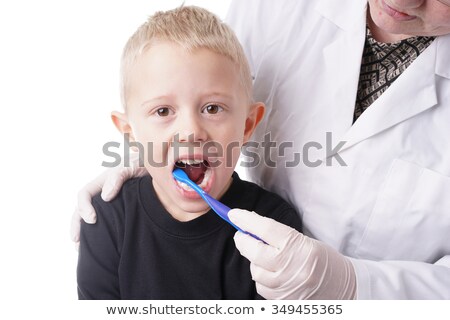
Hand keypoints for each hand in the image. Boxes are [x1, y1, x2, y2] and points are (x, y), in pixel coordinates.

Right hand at [70, 154, 147, 247]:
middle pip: (82, 209)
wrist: (157, 168)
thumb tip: (105, 197)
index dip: (84, 208)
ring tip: (82, 249)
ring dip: (85, 232)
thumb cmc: (142, 164)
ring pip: (91, 217)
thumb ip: (118, 177)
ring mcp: (109, 203)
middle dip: (77, 225)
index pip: (84, 195)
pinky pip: (106, 222)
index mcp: (101, 182)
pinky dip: (100, 233)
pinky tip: (102, 245)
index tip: (92, 220)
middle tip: (77, 242)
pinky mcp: (119, 211)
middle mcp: (102, 193)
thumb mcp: (130, 166)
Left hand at [228, 209, 355, 299]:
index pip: (265, 229)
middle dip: (243, 240)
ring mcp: (286, 287)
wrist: (346, 289)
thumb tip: (248, 228)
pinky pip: (261, 287)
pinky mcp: (282, 301)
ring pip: (254, 271)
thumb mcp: (304, 241)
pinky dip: (263, 279)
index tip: (234, 214)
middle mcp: (291, 268)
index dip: (246, 220)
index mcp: (299, 247)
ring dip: (255, 262)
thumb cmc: (324, 261)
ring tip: (270, 260)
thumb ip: (277, 236)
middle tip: (242, 235)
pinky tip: (275, 275)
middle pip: (253, 250)